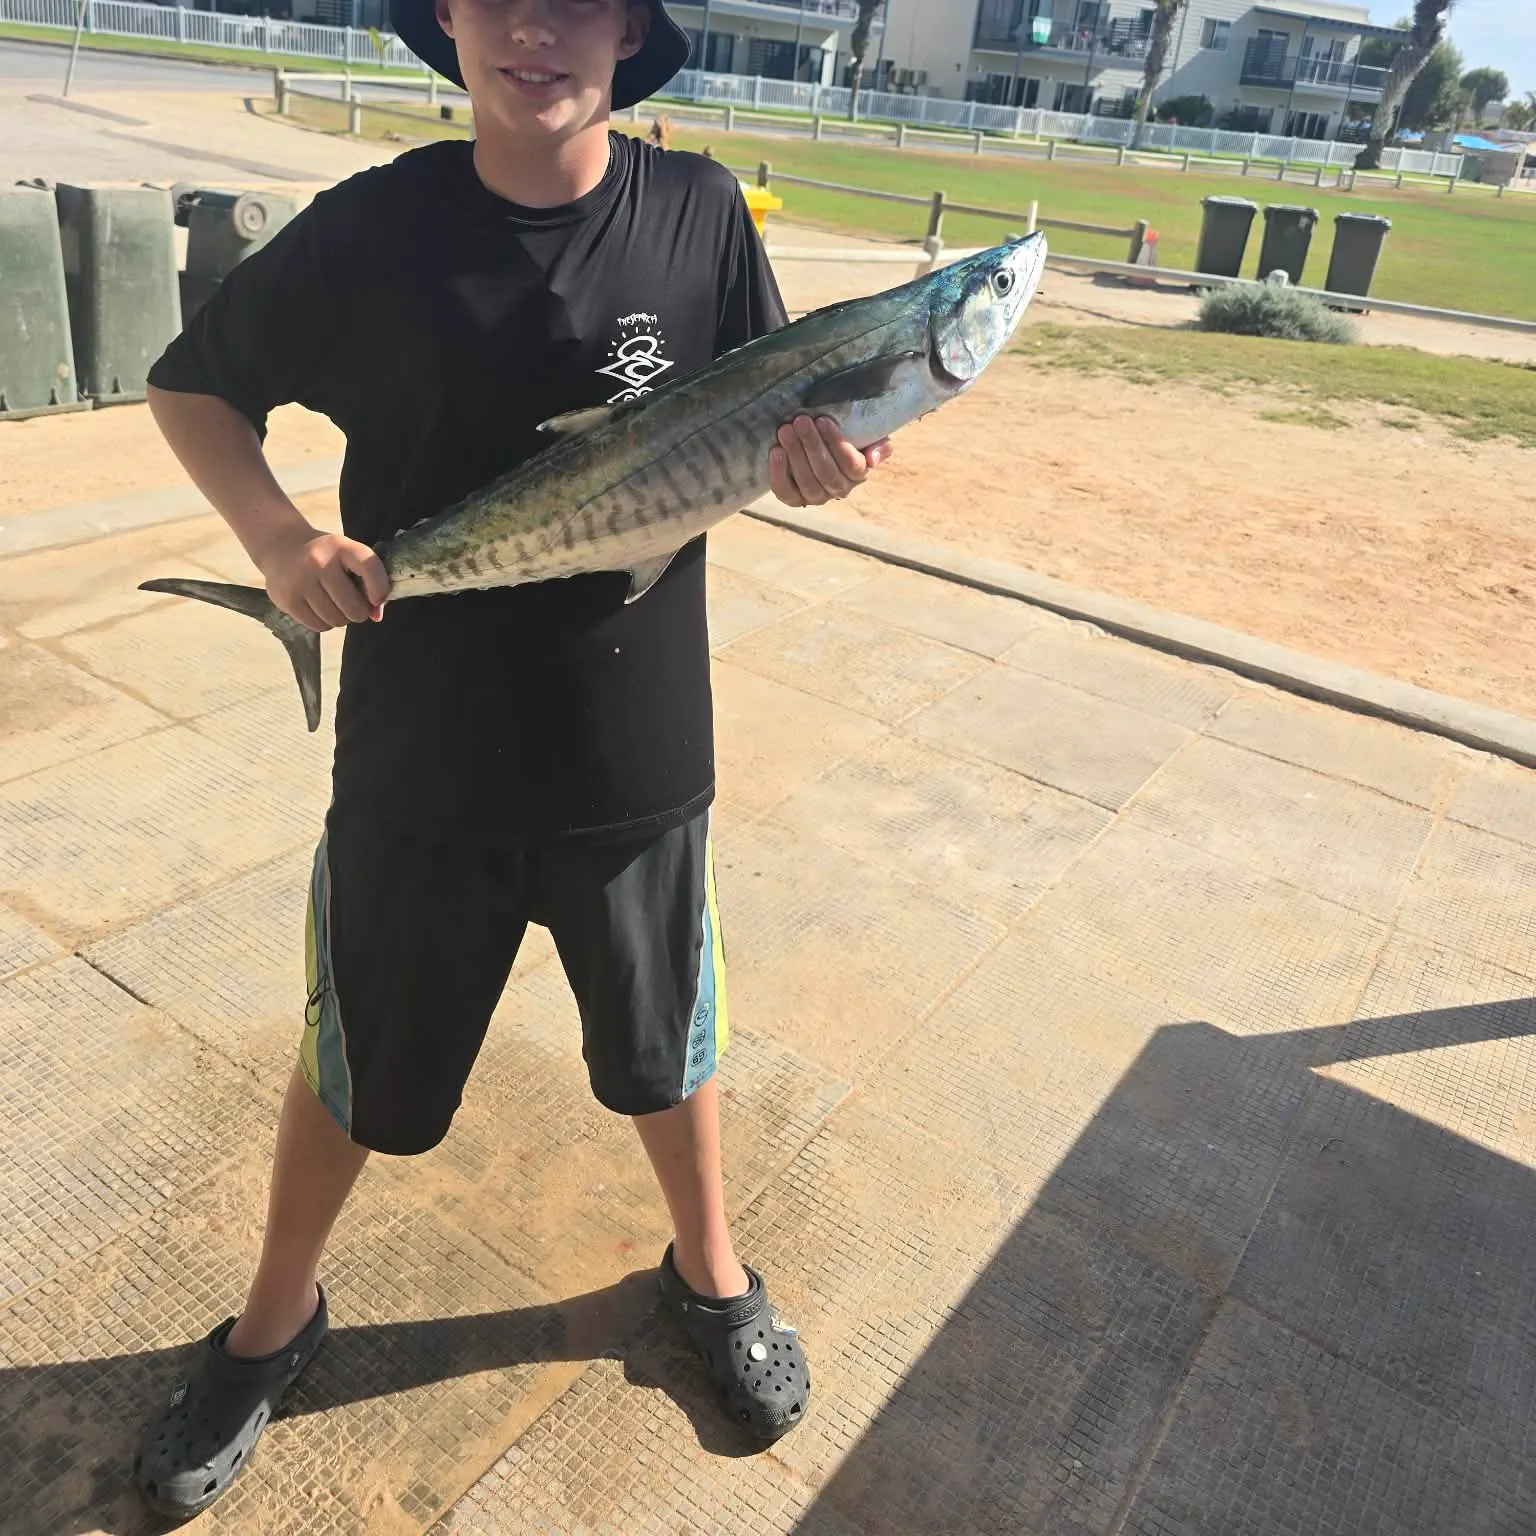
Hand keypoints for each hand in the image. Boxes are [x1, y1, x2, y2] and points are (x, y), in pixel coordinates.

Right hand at [257, 525, 390, 632]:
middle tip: (353, 604)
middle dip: (359, 612)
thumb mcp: (346, 556)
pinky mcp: (288, 600)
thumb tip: (376, 616)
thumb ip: (368, 580)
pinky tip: (320, 608)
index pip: (369, 566)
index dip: (380, 588)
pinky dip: (324, 623)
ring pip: (336, 620)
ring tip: (334, 605)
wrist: (280, 546)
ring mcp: (301, 581)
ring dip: (341, 619)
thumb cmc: (324, 555)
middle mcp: (319, 562)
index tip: (377, 599)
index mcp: (340, 546)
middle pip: (353, 606)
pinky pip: (318, 626)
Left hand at [769, 416, 892, 507]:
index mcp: (858, 475)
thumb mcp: (871, 437)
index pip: (851, 465)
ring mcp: (816, 497)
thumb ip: (881, 446)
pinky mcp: (794, 498)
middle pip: (827, 474)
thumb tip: (873, 460)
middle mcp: (839, 490)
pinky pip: (786, 492)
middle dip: (812, 446)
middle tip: (801, 421)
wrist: (820, 444)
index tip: (823, 420)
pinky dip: (779, 474)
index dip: (837, 444)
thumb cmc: (848, 437)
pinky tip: (776, 451)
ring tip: (786, 431)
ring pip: (807, 483)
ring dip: (795, 455)